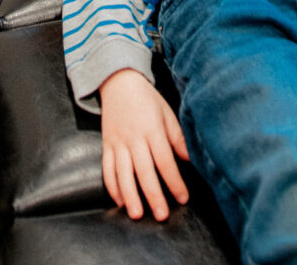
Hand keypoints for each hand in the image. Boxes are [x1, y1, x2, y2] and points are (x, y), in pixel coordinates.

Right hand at [99, 69, 189, 221]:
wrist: (119, 82)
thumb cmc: (147, 98)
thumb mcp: (167, 113)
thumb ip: (177, 137)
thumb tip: (190, 159)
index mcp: (152, 130)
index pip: (165, 161)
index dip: (175, 181)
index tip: (183, 198)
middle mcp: (134, 138)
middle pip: (144, 171)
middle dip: (154, 195)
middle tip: (162, 215)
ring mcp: (118, 142)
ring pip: (123, 174)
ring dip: (130, 195)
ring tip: (137, 214)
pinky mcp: (106, 144)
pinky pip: (107, 168)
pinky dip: (112, 186)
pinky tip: (120, 201)